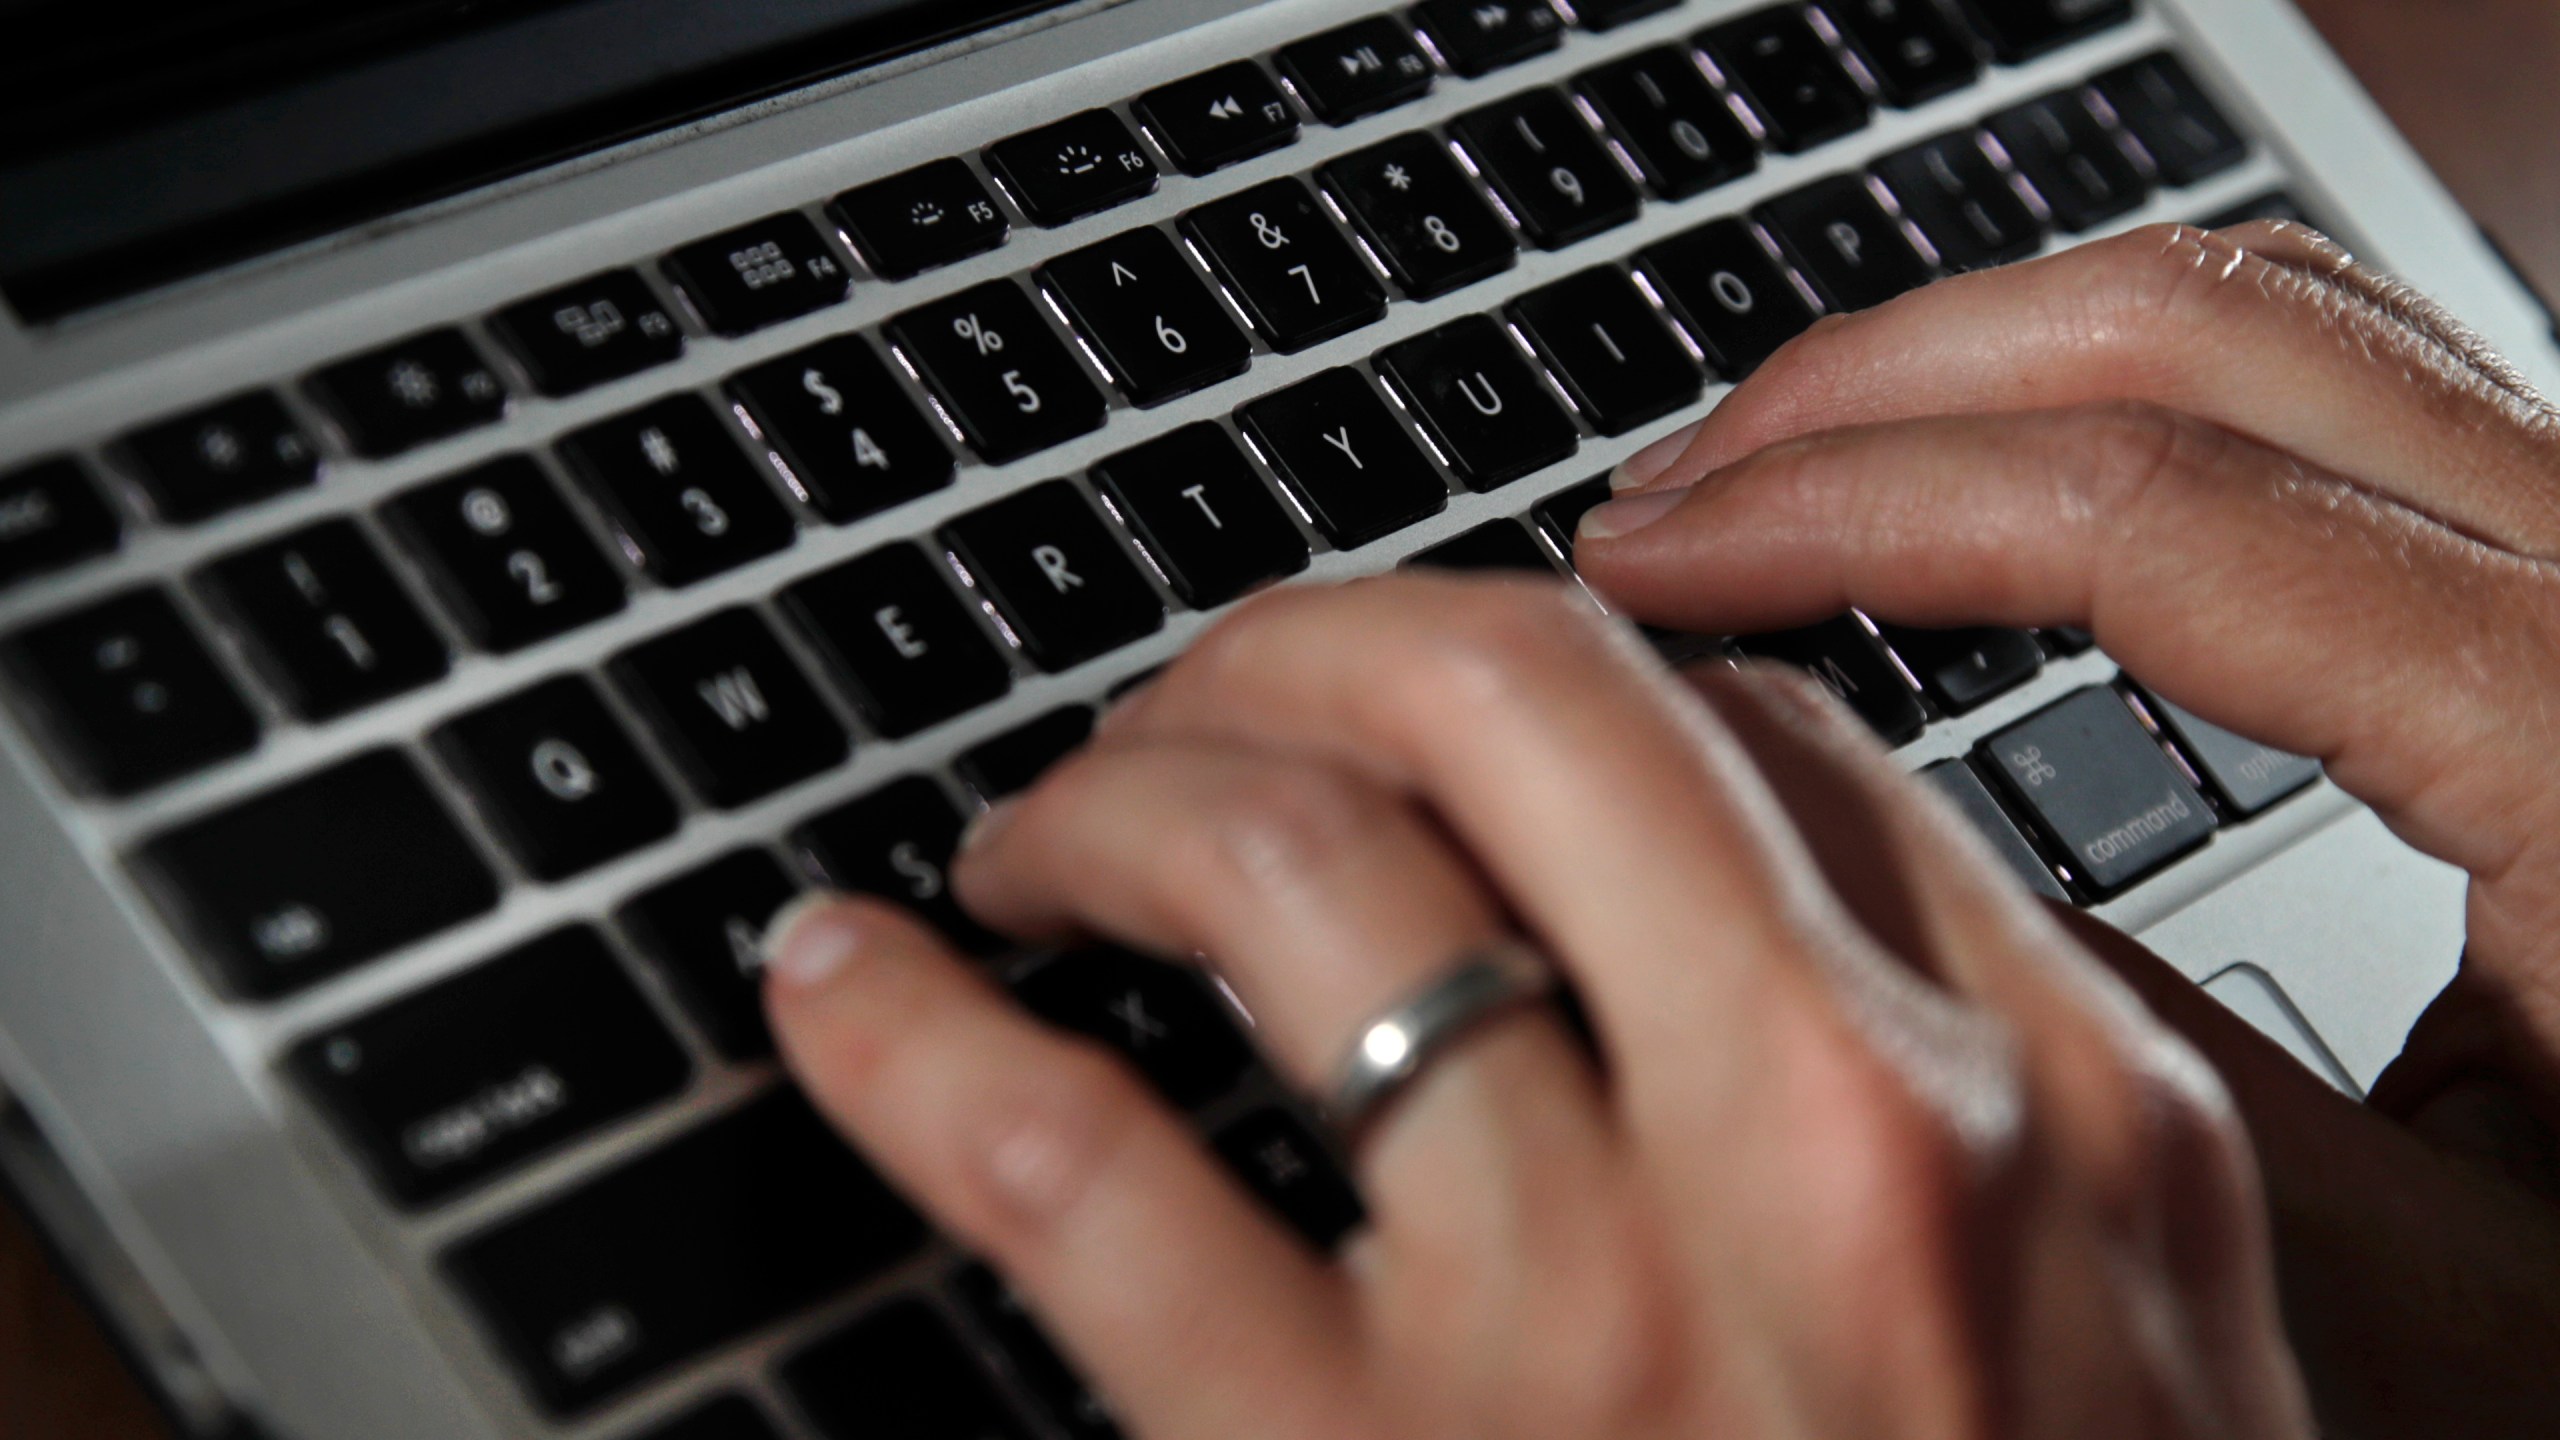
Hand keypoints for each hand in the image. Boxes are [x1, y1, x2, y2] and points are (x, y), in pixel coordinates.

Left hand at [765, 575, 2310, 1439]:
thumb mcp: (2143, 1378)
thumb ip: (1997, 1129)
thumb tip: (1764, 924)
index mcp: (2060, 1119)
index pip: (1762, 738)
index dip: (1558, 670)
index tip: (1443, 706)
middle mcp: (1842, 1153)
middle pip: (1517, 697)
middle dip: (1309, 646)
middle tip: (1207, 708)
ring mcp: (1592, 1314)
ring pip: (1287, 862)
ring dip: (1112, 797)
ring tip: (1042, 845)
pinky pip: (1076, 1170)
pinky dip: (918, 1044)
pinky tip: (850, 991)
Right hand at [1574, 220, 2559, 1435]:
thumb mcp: (2432, 1288)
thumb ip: (2132, 1086)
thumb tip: (1832, 882)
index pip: (2158, 513)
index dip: (1852, 504)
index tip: (1654, 551)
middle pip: (2206, 328)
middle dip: (1886, 380)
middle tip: (1675, 487)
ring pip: (2271, 317)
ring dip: (1990, 362)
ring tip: (1783, 469)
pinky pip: (2327, 390)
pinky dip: (2107, 400)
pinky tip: (1977, 494)